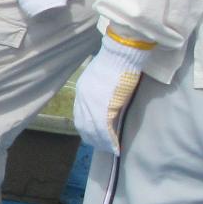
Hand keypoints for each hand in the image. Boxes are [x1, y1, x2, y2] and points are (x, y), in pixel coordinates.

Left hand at [72, 34, 151, 154]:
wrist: (122, 53)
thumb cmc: (119, 63)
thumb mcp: (105, 80)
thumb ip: (102, 95)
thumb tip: (109, 109)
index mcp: (82, 91)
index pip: (80, 115)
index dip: (87, 128)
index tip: (94, 136)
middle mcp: (83, 99)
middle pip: (84, 125)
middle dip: (93, 138)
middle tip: (102, 147)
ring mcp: (92, 104)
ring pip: (93, 130)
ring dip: (102, 142)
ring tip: (110, 149)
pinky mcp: (103, 107)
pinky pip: (104, 129)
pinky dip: (110, 140)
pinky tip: (116, 147)